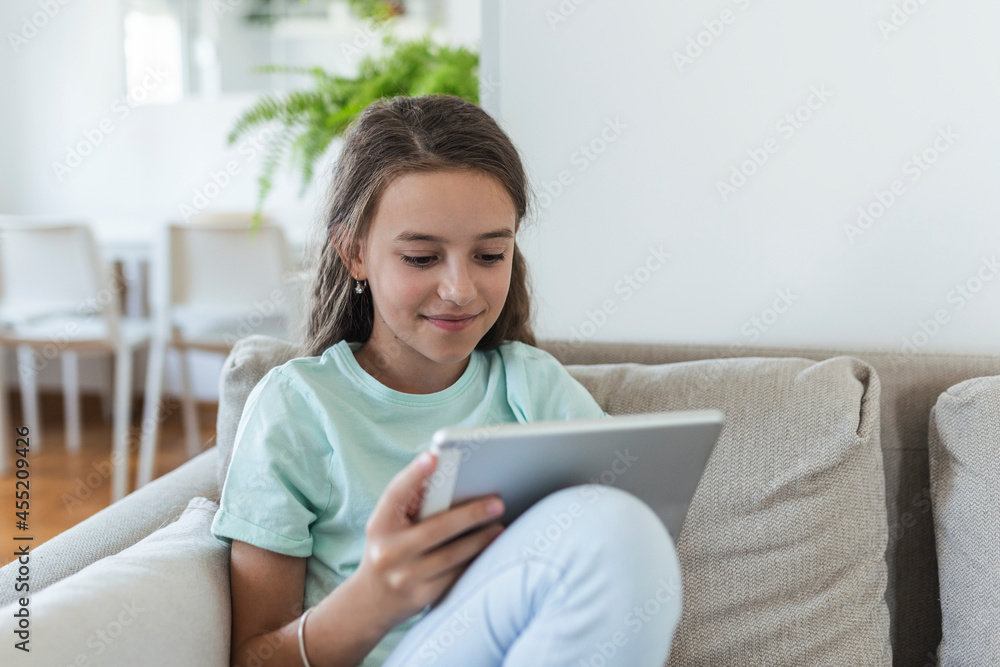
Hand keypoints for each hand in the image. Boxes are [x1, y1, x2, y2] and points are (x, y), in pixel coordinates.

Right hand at [352, 452, 504, 632]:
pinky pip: (455, 575)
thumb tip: (449, 477)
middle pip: (436, 529)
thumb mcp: (389, 526)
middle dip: (470, 514)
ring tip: (500, 525)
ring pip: (451, 555)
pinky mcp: (421, 596)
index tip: (434, 456)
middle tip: (497, 502)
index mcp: (379, 526)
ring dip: (480, 539)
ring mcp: (404, 577)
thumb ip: (412, 504)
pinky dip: (474, 560)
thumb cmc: (389, 549)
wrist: (370, 602)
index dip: (413, 475)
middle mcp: (388, 552)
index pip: (395, 495)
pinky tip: (490, 548)